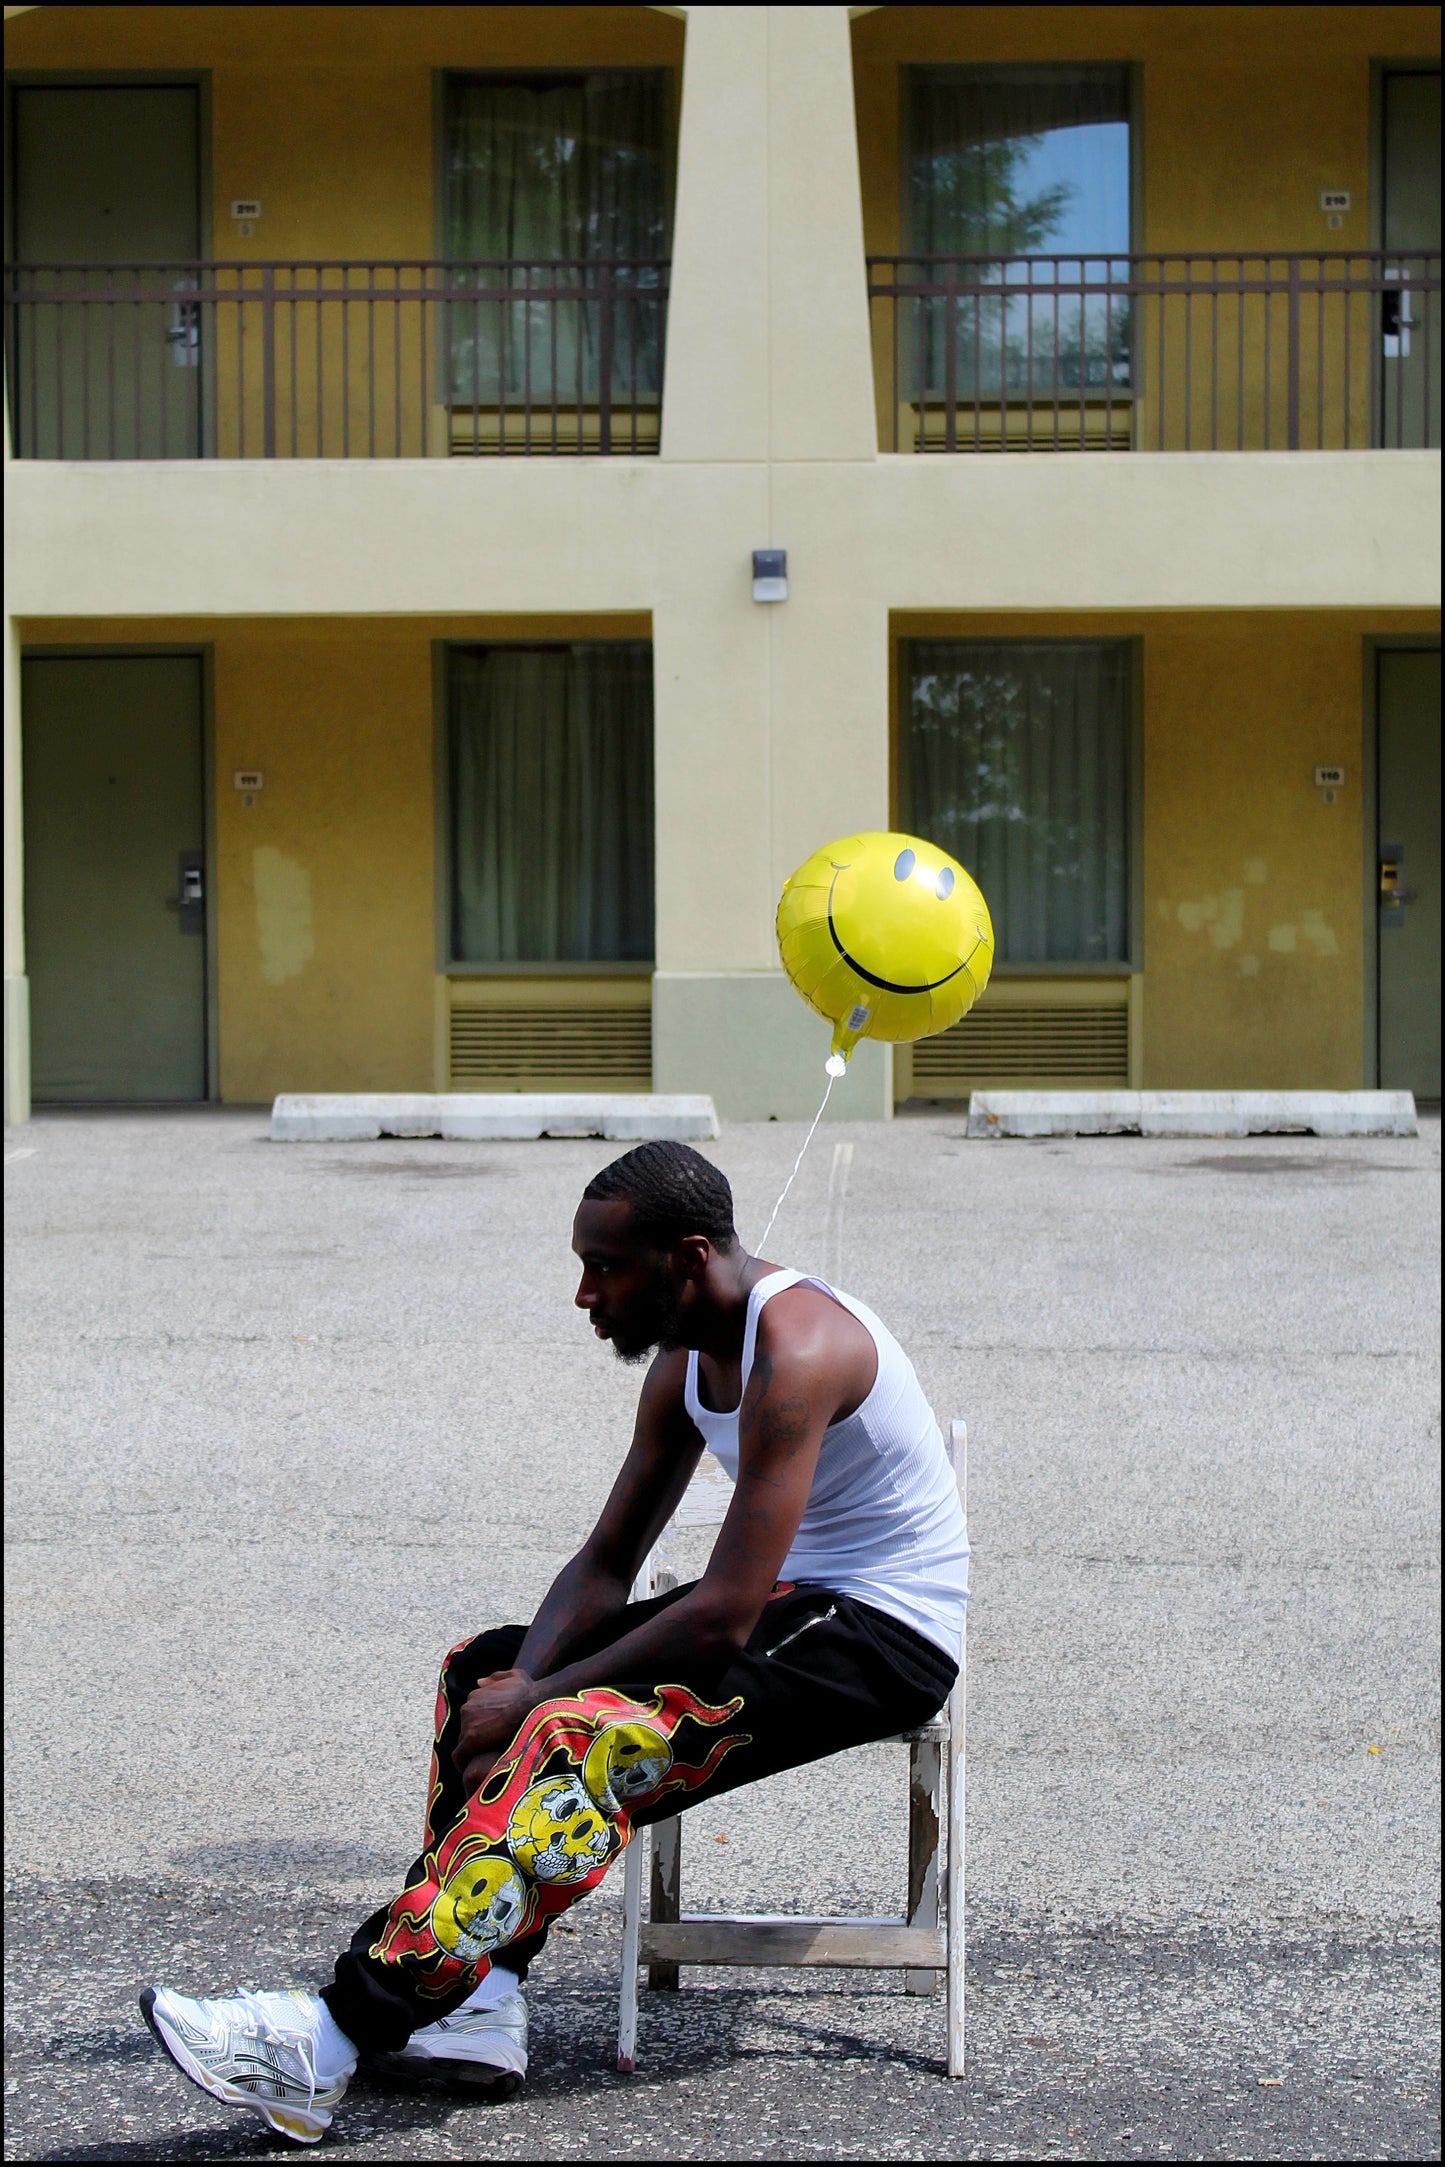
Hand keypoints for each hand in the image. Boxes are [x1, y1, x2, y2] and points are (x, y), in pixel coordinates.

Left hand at [454, 1668, 537, 1793]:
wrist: (533, 1706)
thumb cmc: (529, 1692)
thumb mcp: (515, 1676)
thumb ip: (496, 1677)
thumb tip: (478, 1682)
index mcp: (476, 1694)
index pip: (472, 1714)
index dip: (481, 1725)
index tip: (490, 1734)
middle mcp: (467, 1707)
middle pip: (467, 1728)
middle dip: (477, 1738)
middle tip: (489, 1750)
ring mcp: (467, 1724)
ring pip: (464, 1742)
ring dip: (473, 1751)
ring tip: (484, 1763)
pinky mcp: (470, 1741)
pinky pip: (459, 1756)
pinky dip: (463, 1763)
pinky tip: (471, 1772)